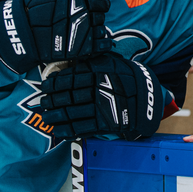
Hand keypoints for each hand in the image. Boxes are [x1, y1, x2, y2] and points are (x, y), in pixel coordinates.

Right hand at [0, 0, 111, 74]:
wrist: (22, 31)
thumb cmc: (33, 8)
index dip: (97, 1)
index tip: (94, 4)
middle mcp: (85, 12)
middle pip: (101, 12)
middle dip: (97, 15)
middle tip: (90, 18)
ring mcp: (85, 30)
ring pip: (102, 28)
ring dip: (98, 28)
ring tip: (91, 30)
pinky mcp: (83, 47)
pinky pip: (102, 45)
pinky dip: (104, 43)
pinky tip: (101, 43)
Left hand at [39, 53, 163, 139]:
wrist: (149, 97)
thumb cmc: (127, 78)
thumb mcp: (112, 62)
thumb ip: (93, 61)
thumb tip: (72, 60)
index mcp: (98, 73)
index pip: (70, 77)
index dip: (55, 83)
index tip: (46, 85)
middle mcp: (98, 89)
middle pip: (68, 95)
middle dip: (52, 100)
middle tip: (42, 101)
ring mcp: (101, 107)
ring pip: (71, 113)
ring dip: (55, 116)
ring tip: (46, 117)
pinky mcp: (105, 124)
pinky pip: (82, 128)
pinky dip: (67, 131)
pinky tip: (58, 131)